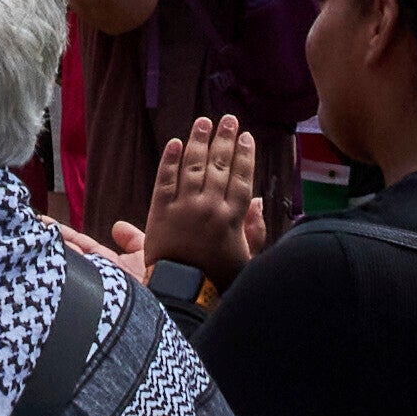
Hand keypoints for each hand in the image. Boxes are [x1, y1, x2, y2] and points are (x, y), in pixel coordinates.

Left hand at [142, 117, 266, 270]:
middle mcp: (209, 207)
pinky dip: (170, 161)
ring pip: (193, 166)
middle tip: (229, 120)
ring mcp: (183, 207)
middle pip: (219, 166)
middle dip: (225, 140)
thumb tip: (256, 202)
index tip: (246, 137)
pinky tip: (175, 144)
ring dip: (199, 141)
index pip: (241, 178)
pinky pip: (165, 180)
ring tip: (204, 122)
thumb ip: (254, 230)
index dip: (244, 155)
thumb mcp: (247, 260)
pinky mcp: (160, 213)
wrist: (182, 295)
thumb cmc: (217, 282)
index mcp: (232, 218)